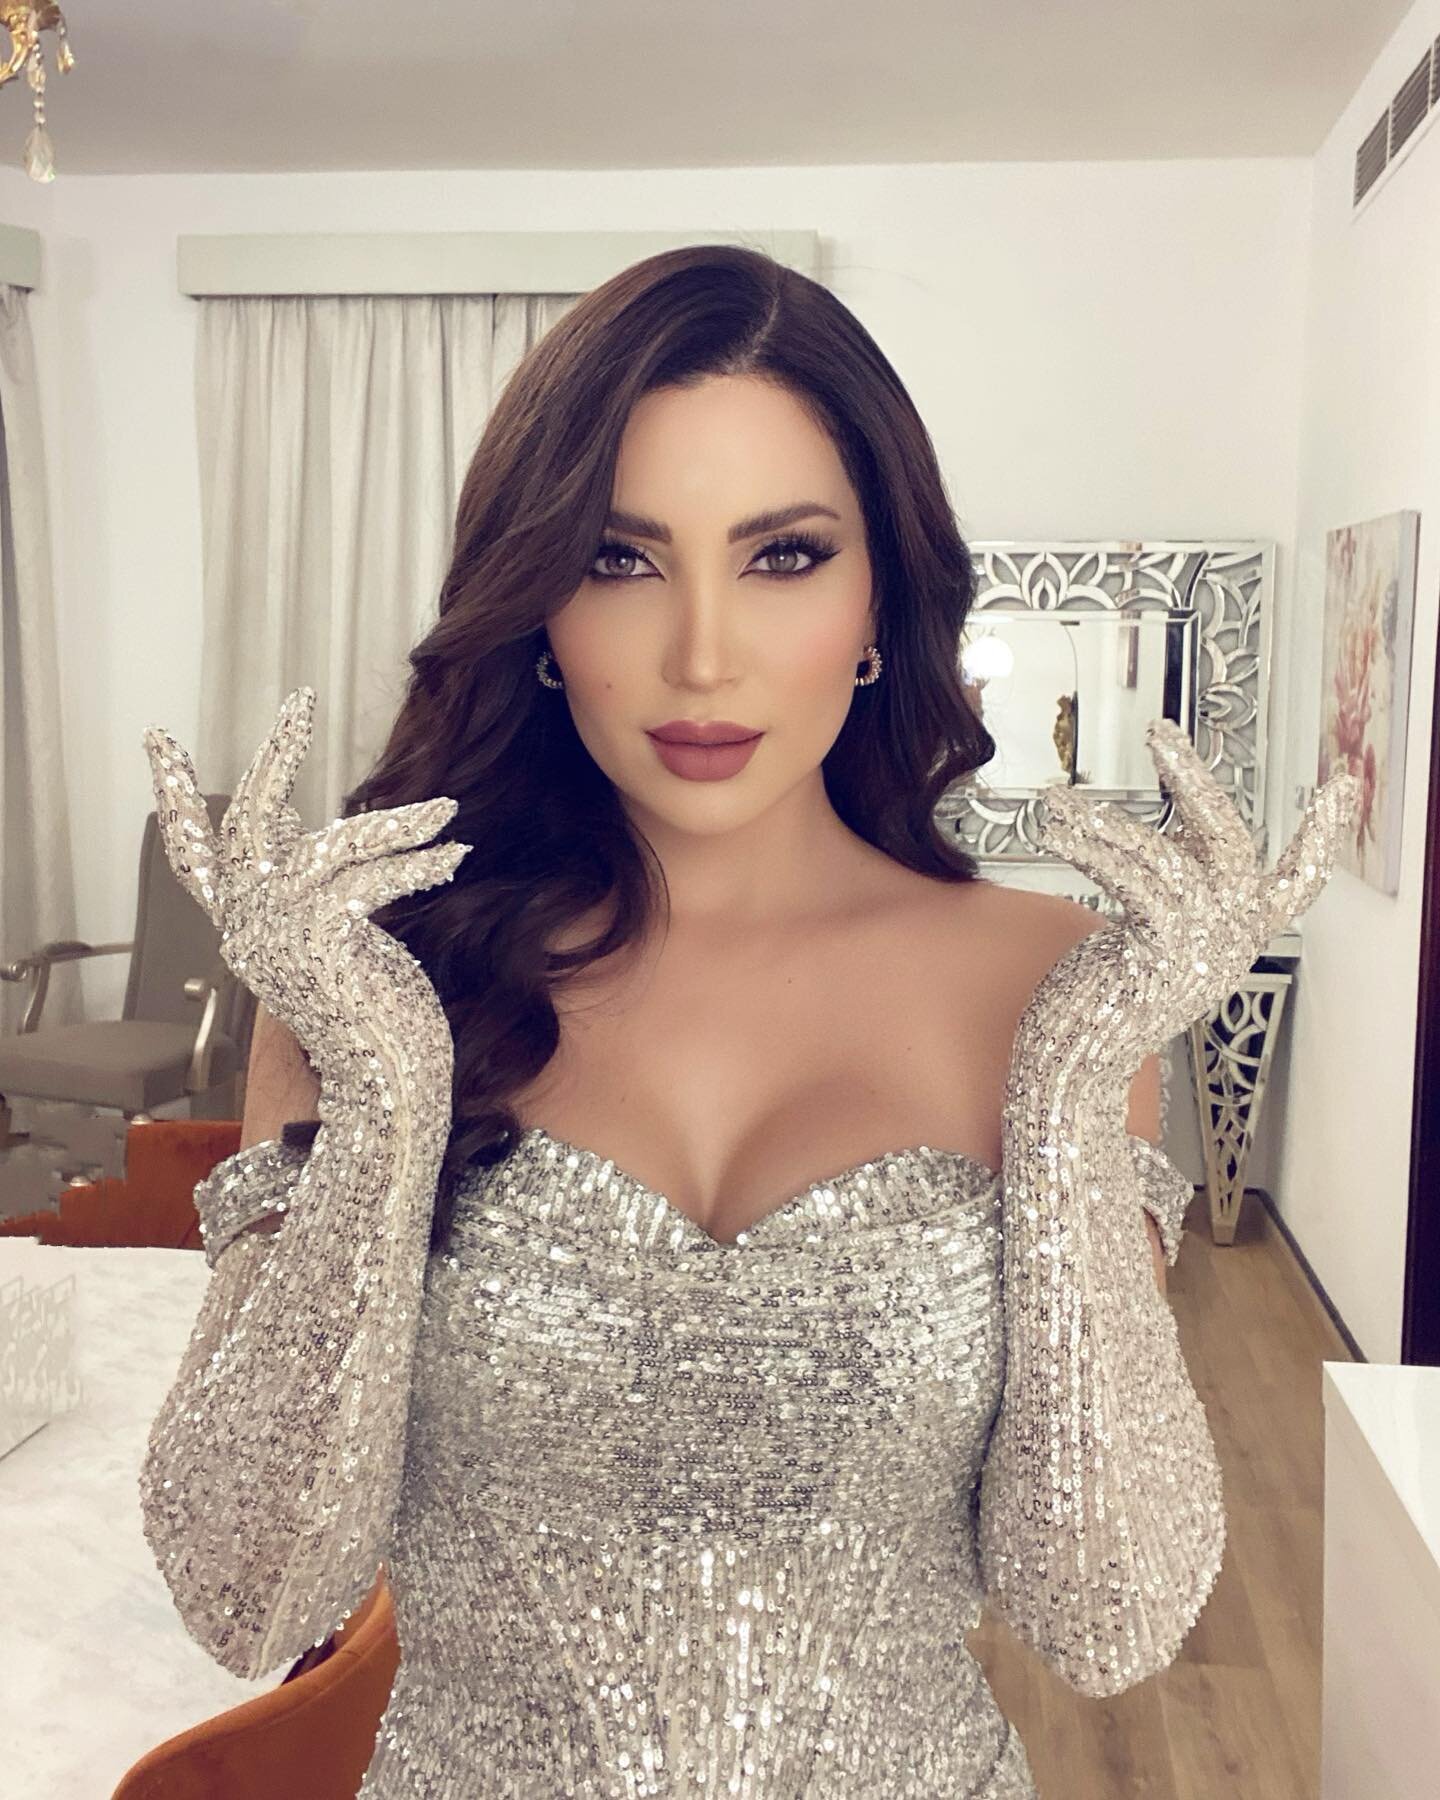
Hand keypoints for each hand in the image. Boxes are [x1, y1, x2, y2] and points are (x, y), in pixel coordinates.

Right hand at [141, 687, 470, 1082]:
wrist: (390, 1088)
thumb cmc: (377, 1019)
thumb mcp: (339, 942)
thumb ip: (316, 889)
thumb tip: (311, 829)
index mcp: (248, 930)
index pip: (195, 858)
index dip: (174, 798)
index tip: (158, 742)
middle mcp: (249, 930)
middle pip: (245, 825)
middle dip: (274, 756)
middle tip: (300, 702)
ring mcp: (280, 936)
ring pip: (329, 848)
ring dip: (397, 826)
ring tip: (447, 812)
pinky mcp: (320, 942)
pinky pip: (368, 878)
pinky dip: (417, 862)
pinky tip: (454, 854)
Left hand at [1020, 719, 1358, 1076]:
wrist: (1076, 1061)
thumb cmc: (1104, 996)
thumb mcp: (1150, 931)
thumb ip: (1173, 883)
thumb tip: (1174, 822)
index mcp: (1237, 936)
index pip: (1295, 883)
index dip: (1321, 835)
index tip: (1343, 785)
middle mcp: (1231, 942)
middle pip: (1231, 846)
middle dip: (1196, 783)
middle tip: (1161, 734)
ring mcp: (1202, 950)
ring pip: (1162, 859)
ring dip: (1103, 823)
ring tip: (1053, 801)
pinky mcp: (1162, 954)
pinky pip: (1130, 878)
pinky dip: (1088, 846)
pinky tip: (1053, 829)